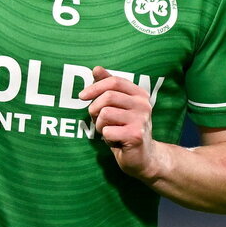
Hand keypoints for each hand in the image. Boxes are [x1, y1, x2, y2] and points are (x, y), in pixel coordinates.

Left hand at [79, 66, 159, 180]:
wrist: (143, 157)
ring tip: (110, 131)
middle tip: (98, 120)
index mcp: (139, 94)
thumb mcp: (116, 106)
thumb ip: (108, 87)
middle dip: (95, 109)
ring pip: (105, 114)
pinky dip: (106, 138)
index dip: (95, 87)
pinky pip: (107, 131)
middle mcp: (143, 104)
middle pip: (108, 96)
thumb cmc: (125, 129)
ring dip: (100, 125)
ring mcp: (141, 120)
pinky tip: (116, 141)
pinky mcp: (136, 135)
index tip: (82, 96)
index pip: (114, 82)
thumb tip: (96, 68)